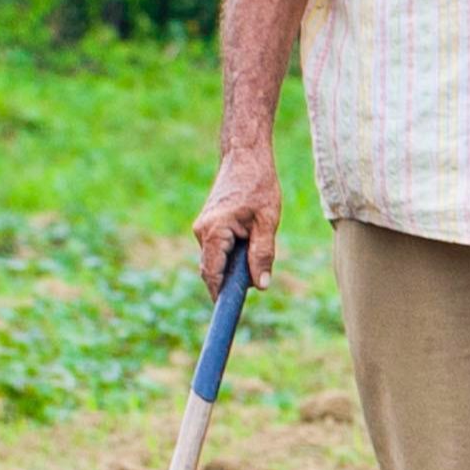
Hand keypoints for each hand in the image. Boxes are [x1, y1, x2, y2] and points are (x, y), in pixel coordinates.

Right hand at [193, 145, 286, 293]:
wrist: (245, 157)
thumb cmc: (259, 185)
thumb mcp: (268, 221)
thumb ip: (263, 253)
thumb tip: (260, 285)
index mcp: (213, 232)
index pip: (212, 273)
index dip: (219, 294)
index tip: (227, 312)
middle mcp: (202, 232)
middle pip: (214, 270)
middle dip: (232, 280)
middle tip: (255, 282)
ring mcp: (203, 229)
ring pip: (218, 260)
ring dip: (235, 265)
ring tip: (258, 251)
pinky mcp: (208, 226)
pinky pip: (219, 250)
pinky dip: (233, 255)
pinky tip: (251, 242)